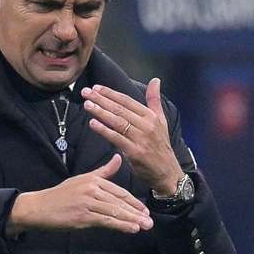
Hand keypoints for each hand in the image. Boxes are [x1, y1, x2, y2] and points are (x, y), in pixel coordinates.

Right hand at [6, 154, 153, 236]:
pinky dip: (120, 225)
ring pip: (115, 211)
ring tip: (145, 226)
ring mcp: (87, 202)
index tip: (144, 210)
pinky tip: (131, 229)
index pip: (119, 192)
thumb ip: (103, 171)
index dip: (133, 202)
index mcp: (94, 180)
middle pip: (119, 202)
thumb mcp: (83, 179)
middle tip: (150, 221)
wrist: (40, 207)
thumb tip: (118, 157)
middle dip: (136, 212)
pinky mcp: (82, 216)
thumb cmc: (61, 195)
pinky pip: (105, 221)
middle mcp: (92, 189)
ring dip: (132, 220)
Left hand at [82, 78, 183, 194]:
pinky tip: (93, 123)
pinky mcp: (135, 152)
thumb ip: (154, 100)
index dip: (111, 93)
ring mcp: (141, 138)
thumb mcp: (161, 121)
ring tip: (87, 104)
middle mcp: (147, 125)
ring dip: (100, 112)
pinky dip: (104, 130)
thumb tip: (155, 80)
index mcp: (151, 116)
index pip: (127, 101)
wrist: (167, 172)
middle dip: (101, 99)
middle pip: (120, 109)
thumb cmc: (160, 146)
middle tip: (86, 92)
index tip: (96, 88)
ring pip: (117, 121)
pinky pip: (117, 138)